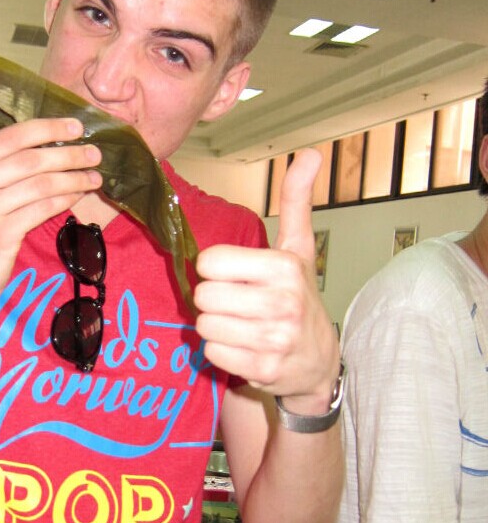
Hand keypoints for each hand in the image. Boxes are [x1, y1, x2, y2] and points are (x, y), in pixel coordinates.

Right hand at [0, 118, 101, 315]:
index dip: (48, 128)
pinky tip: (78, 195)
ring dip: (73, 178)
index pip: (10, 136)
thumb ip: (1, 168)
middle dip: (67, 154)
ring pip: (40, 184)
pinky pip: (41, 209)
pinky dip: (65, 199)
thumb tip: (52, 143)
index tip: (76, 127)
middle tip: (94, 153)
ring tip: (94, 177)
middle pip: (29, 159)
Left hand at [194, 149, 339, 410]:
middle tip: (236, 303)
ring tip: (241, 324)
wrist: (318, 360)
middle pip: (203, 295)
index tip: (235, 275)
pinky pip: (212, 352)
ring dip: (216, 325)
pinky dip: (222, 350)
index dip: (216, 269)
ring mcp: (274, 339)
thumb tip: (310, 153)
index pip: (210, 262)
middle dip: (214, 299)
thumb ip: (295, 202)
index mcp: (284, 267)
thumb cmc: (298, 295)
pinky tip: (244, 346)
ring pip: (205, 325)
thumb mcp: (298, 248)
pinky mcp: (263, 369)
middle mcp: (282, 303)